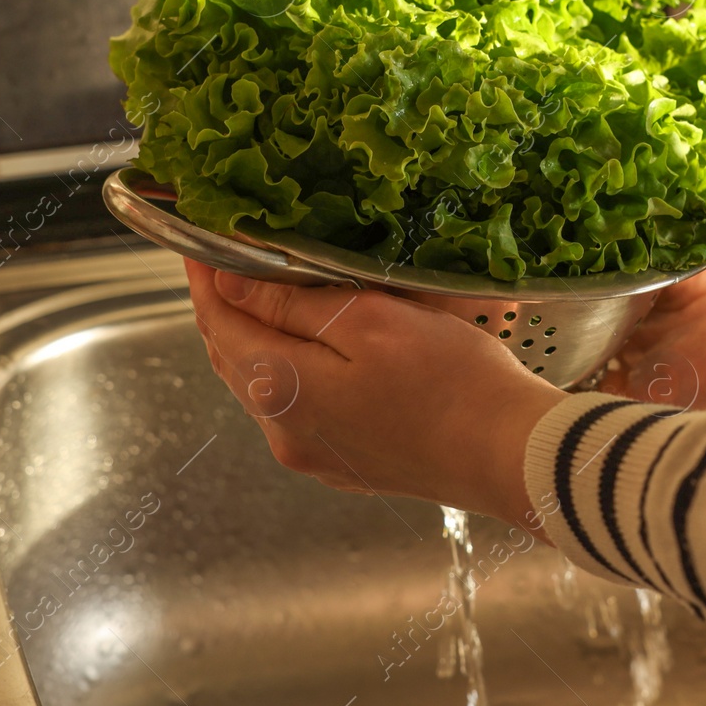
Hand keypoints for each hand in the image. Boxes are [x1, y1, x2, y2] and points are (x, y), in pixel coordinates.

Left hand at [185, 261, 564, 524]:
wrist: (509, 454)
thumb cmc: (451, 380)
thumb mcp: (367, 318)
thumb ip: (290, 304)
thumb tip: (226, 285)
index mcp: (280, 389)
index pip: (218, 321)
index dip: (204, 277)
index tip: (196, 240)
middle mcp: (284, 431)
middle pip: (234, 356)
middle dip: (226, 307)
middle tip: (228, 259)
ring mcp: (314, 454)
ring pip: (264, 384)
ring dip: (259, 339)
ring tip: (268, 295)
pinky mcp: (345, 465)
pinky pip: (299, 408)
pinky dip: (292, 371)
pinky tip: (313, 349)